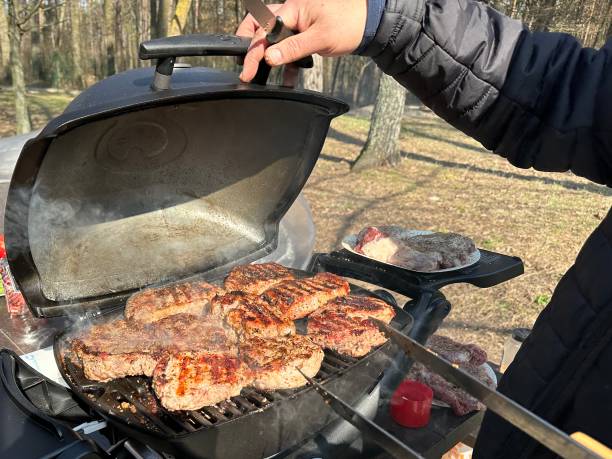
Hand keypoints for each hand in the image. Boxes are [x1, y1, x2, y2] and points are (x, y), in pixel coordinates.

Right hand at [236, 0, 366, 81]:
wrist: (370, 24)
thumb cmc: (349, 24)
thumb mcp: (320, 39)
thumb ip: (292, 48)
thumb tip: (269, 58)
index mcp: (292, 9)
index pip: (264, 30)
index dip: (254, 52)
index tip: (247, 71)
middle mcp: (291, 13)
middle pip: (260, 26)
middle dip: (249, 45)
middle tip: (244, 65)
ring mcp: (297, 23)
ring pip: (273, 38)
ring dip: (268, 56)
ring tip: (260, 76)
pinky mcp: (304, 33)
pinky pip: (288, 47)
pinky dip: (285, 63)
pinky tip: (286, 80)